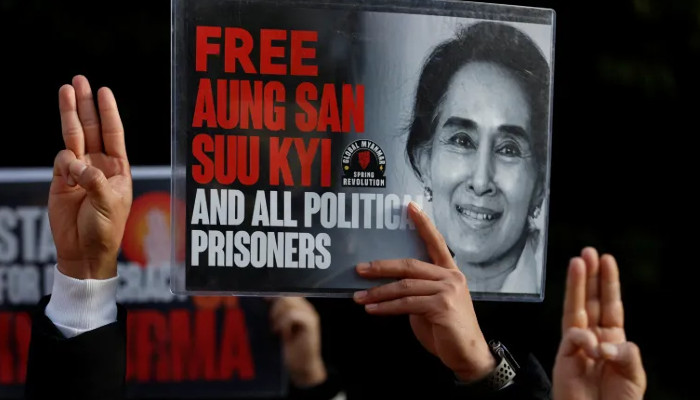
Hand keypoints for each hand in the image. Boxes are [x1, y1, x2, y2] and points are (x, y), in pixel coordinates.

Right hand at [49, 75, 131, 279]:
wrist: (84, 251)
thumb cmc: (105, 230)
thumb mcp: (108, 204)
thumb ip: (95, 181)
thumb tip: (78, 164)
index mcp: (118, 168)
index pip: (114, 133)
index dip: (108, 112)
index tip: (104, 91)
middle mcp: (99, 165)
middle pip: (92, 128)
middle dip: (86, 104)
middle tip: (80, 80)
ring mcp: (79, 170)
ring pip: (73, 136)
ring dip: (69, 114)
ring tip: (65, 89)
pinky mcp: (61, 180)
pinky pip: (61, 160)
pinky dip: (64, 162)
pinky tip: (69, 175)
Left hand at [269, 297, 326, 386]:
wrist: (303, 366)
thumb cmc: (292, 349)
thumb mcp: (281, 328)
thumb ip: (277, 314)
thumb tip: (266, 299)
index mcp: (301, 308)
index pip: (287, 294)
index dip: (275, 295)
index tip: (264, 300)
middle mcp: (307, 309)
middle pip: (287, 296)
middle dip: (275, 307)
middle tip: (272, 322)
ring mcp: (310, 315)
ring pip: (289, 304)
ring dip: (278, 316)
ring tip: (277, 329)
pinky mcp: (311, 323)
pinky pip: (293, 315)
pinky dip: (284, 324)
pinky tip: (284, 334)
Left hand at [353, 202, 494, 381]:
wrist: (467, 354)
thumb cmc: (447, 330)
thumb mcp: (432, 304)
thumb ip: (418, 290)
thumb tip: (389, 286)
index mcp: (450, 272)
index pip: (435, 242)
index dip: (423, 224)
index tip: (410, 207)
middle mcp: (451, 277)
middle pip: (410, 265)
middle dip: (381, 266)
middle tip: (360, 268)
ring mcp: (448, 290)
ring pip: (404, 286)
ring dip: (377, 292)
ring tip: (359, 297)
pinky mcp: (442, 306)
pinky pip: (406, 303)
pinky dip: (386, 307)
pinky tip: (372, 309)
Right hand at [552, 248, 645, 399]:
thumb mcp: (634, 377)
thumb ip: (626, 353)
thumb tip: (604, 342)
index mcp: (612, 340)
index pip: (609, 305)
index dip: (608, 283)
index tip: (607, 260)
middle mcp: (593, 338)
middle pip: (589, 300)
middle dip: (588, 276)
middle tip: (588, 252)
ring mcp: (577, 346)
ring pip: (575, 309)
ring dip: (576, 285)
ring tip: (578, 263)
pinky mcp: (564, 357)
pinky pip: (573, 337)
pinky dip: (582, 338)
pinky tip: (591, 345)